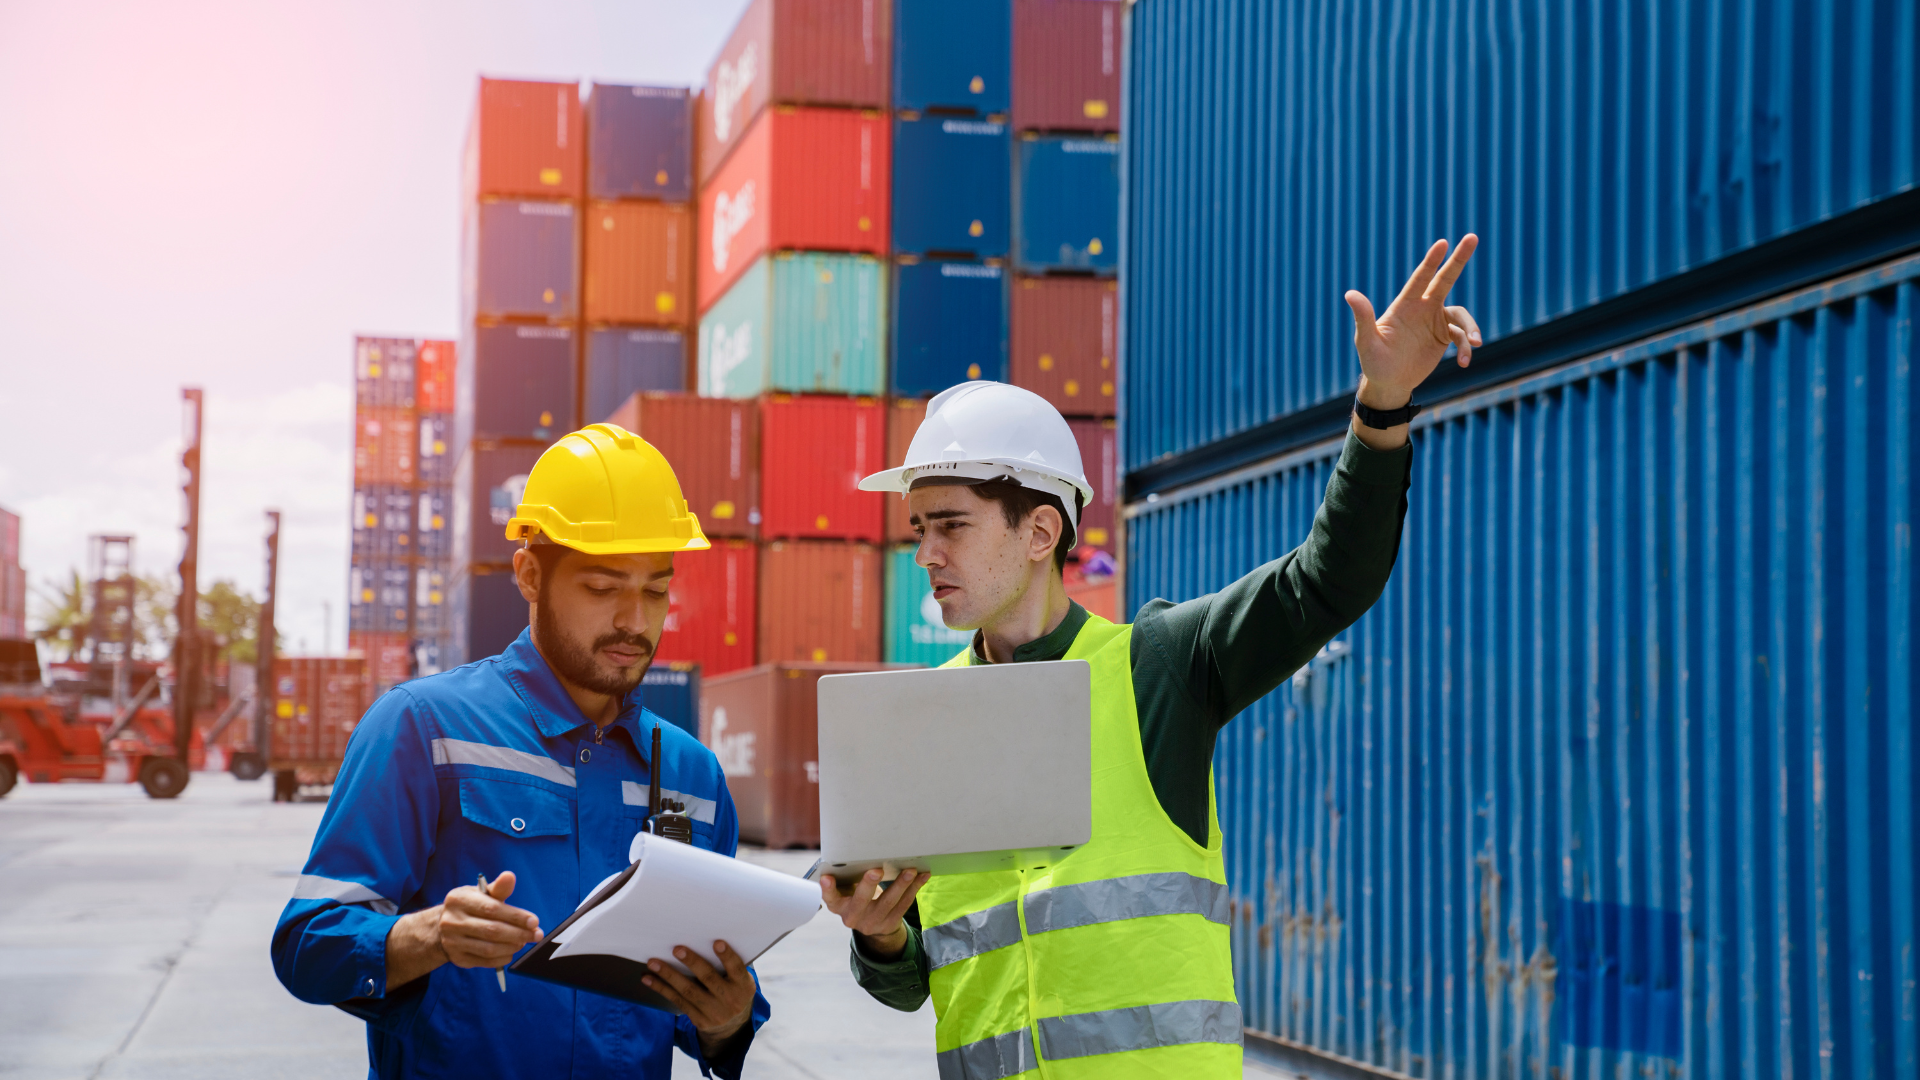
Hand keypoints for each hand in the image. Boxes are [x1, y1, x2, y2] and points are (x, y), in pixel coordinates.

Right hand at [385, 871, 542, 989]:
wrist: (443, 928)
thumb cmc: (470, 907)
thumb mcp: (481, 893)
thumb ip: (498, 888)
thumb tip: (510, 876)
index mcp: (458, 899)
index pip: (492, 909)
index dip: (516, 916)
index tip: (535, 922)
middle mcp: (451, 921)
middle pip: (492, 931)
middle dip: (519, 933)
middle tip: (536, 935)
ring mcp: (452, 942)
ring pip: (489, 948)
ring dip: (512, 946)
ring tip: (524, 941)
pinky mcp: (457, 958)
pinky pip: (485, 961)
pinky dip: (502, 958)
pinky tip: (511, 951)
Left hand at [643, 940, 757, 1049]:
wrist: (733, 1025)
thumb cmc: (733, 990)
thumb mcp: (740, 980)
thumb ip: (728, 966)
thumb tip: (700, 942)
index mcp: (744, 986)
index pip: (736, 969)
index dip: (727, 956)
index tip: (717, 942)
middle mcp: (731, 1000)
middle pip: (709, 978)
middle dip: (692, 962)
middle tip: (676, 949)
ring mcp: (715, 1013)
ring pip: (688, 991)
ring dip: (668, 975)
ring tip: (653, 962)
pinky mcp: (699, 1020)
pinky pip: (678, 1001)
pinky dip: (662, 988)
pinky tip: (649, 979)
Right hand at [820, 868, 927, 961]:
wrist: (871, 925)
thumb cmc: (857, 897)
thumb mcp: (847, 891)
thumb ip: (847, 877)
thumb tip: (858, 851)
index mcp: (838, 906)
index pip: (830, 898)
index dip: (827, 889)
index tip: (826, 878)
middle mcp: (853, 916)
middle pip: (861, 900)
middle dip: (869, 884)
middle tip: (876, 869)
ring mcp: (873, 922)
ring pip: (888, 902)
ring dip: (901, 884)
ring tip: (910, 870)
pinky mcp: (890, 923)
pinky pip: (904, 904)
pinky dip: (914, 888)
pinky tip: (922, 876)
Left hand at [1344, 235, 1482, 408]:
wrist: (1388, 383)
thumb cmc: (1373, 361)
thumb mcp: (1366, 341)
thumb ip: (1363, 318)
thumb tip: (1350, 294)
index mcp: (1404, 305)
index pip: (1420, 278)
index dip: (1432, 261)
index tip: (1443, 243)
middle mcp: (1422, 308)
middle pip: (1445, 279)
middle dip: (1458, 259)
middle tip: (1473, 237)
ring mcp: (1435, 321)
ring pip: (1462, 316)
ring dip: (1470, 328)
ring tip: (1475, 343)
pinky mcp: (1444, 338)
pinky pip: (1462, 338)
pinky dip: (1465, 349)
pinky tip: (1464, 362)